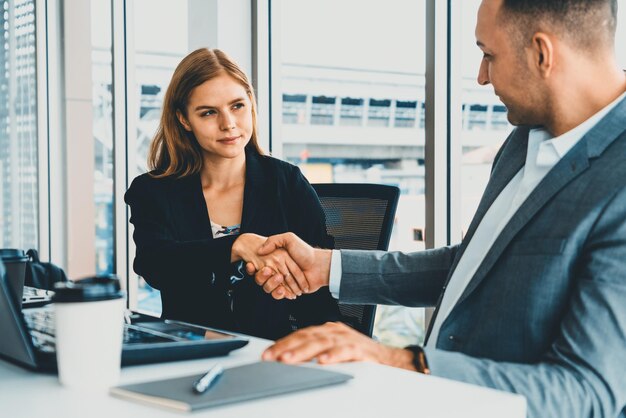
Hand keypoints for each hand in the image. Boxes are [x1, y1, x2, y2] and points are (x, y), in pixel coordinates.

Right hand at [247, 232, 331, 299]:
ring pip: (268, 287)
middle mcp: (277, 271)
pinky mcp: (288, 291)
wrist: (319, 266)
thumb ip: (274, 240)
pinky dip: (279, 293)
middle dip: (261, 276)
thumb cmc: (305, 252)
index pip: (259, 266)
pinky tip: (283, 290)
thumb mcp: (289, 239)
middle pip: (261, 278)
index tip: (251, 265)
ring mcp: (282, 281)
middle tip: (268, 271)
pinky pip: (278, 295)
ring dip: (271, 285)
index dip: (253, 267)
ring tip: (278, 278)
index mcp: (275, 259)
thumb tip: (260, 250)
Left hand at [262, 322, 415, 370]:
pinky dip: (333, 355)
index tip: (268, 354)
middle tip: (272, 357)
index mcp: (326, 330)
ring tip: (288, 359)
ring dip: (303, 351)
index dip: (282, 343)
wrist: (388, 359)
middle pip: (306, 337)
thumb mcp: (332, 350)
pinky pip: (344, 351)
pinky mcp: (359, 349)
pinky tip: (322, 361)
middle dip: (287, 347)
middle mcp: (335, 331)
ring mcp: (347, 339)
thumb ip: (313, 351)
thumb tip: (287, 359)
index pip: (300, 334)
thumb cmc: (358, 356)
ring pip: (321, 343)